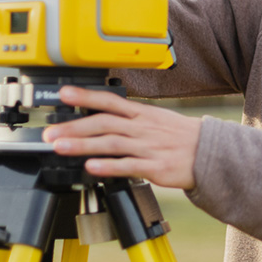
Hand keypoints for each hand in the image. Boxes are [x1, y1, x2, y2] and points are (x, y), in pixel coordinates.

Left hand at [43, 86, 201, 190]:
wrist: (211, 153)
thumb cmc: (181, 137)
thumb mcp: (156, 119)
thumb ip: (129, 119)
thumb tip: (101, 117)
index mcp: (142, 114)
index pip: (110, 100)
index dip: (85, 96)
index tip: (63, 94)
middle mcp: (142, 128)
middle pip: (104, 122)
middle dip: (74, 127)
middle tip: (50, 133)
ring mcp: (148, 147)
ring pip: (111, 143)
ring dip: (83, 145)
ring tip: (60, 148)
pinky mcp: (155, 167)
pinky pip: (128, 165)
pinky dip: (108, 166)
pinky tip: (91, 167)